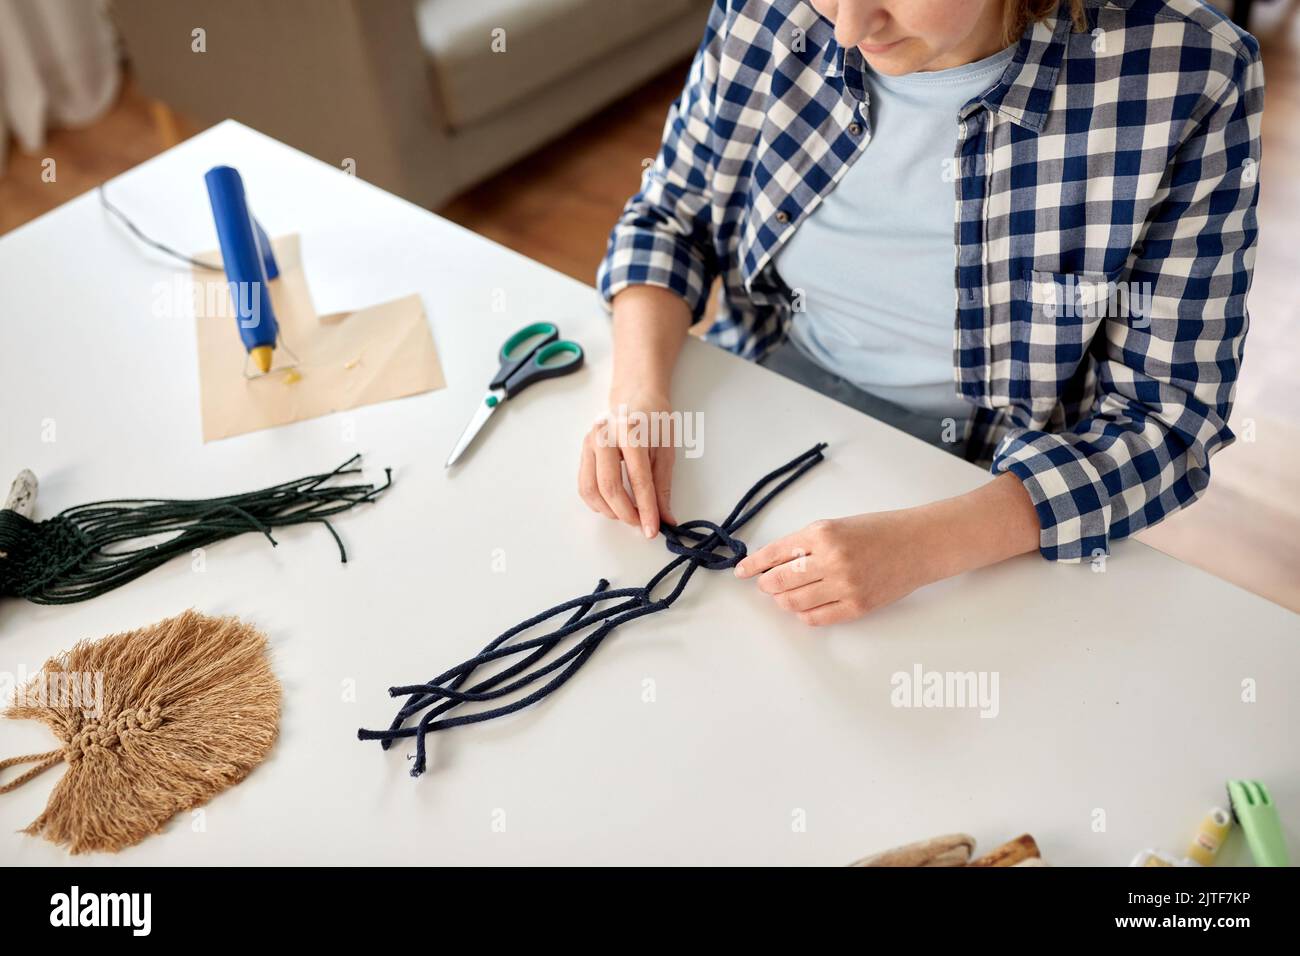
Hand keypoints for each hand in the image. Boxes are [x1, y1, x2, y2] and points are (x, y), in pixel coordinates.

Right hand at [578, 389, 677, 537]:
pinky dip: (597, 503)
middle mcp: (605, 436)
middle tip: (641, 526)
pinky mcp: (582, 451)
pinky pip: (584, 485)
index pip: (639, 479)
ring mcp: (589, 443)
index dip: (646, 509)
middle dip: (626, 514)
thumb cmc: (655, 421)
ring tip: (628, 515)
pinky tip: (612, 506)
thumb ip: (663, 486)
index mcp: (631, 432)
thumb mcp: (666, 450)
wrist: (635, 396)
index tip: (653, 530)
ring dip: (609, 511)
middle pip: (609, 487)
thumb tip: (666, 519)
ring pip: (591, 489)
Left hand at [733, 511, 938, 625]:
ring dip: (782, 600)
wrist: (919, 544)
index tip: (740, 572)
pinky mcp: (857, 606)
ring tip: (784, 594)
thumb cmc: (878, 531)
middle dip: (766, 584)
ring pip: (793, 602)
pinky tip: (803, 605)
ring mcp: (845, 585)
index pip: (775, 552)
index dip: (753, 565)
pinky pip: (816, 617)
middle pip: (779, 581)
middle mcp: (831, 559)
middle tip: (766, 583)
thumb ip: (806, 543)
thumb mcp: (837, 526)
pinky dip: (803, 613)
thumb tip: (773, 562)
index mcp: (823, 533)